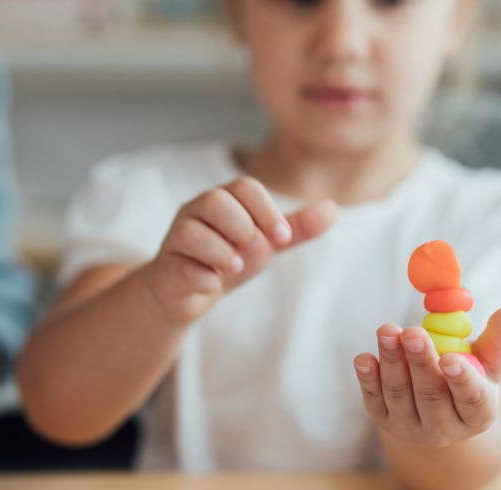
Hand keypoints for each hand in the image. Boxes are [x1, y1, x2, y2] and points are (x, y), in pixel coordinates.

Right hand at [144, 177, 337, 321]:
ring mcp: (177, 238)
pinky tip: (213, 284)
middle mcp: (197, 211)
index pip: (245, 187)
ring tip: (236, 267)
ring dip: (221, 252)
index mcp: (226, 199)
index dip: (267, 211)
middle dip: (243, 228)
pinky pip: (180, 267)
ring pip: (191, 231)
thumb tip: (334, 209)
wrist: (193, 290)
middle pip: (215, 201)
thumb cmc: (232, 256)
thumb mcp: (269, 242)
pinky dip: (202, 277)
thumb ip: (298, 227)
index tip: (283, 237)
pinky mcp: (166, 267)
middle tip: (255, 251)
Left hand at [354, 305, 500, 446]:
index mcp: (478, 414)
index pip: (472, 400)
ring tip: (387, 331)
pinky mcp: (385, 421)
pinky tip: (363, 358)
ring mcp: (412, 427)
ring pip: (400, 395)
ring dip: (392, 362)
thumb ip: (499, 338)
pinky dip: (368, 379)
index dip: (462, 380)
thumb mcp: (488, 361)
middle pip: (432, 396)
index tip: (451, 358)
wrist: (438, 407)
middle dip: (421, 363)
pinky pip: (374, 400)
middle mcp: (446, 428)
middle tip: (413, 333)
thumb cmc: (470, 376)